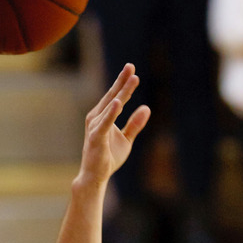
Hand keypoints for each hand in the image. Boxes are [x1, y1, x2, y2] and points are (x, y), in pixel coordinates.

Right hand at [78, 64, 149, 186]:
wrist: (95, 177)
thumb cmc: (108, 157)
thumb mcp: (126, 139)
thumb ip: (135, 124)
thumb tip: (147, 107)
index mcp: (103, 116)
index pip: (115, 96)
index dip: (123, 83)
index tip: (132, 70)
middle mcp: (96, 118)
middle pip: (112, 96)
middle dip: (122, 81)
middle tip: (131, 66)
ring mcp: (95, 127)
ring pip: (111, 106)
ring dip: (121, 92)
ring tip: (132, 80)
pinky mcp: (96, 137)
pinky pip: (105, 123)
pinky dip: (111, 113)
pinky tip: (118, 102)